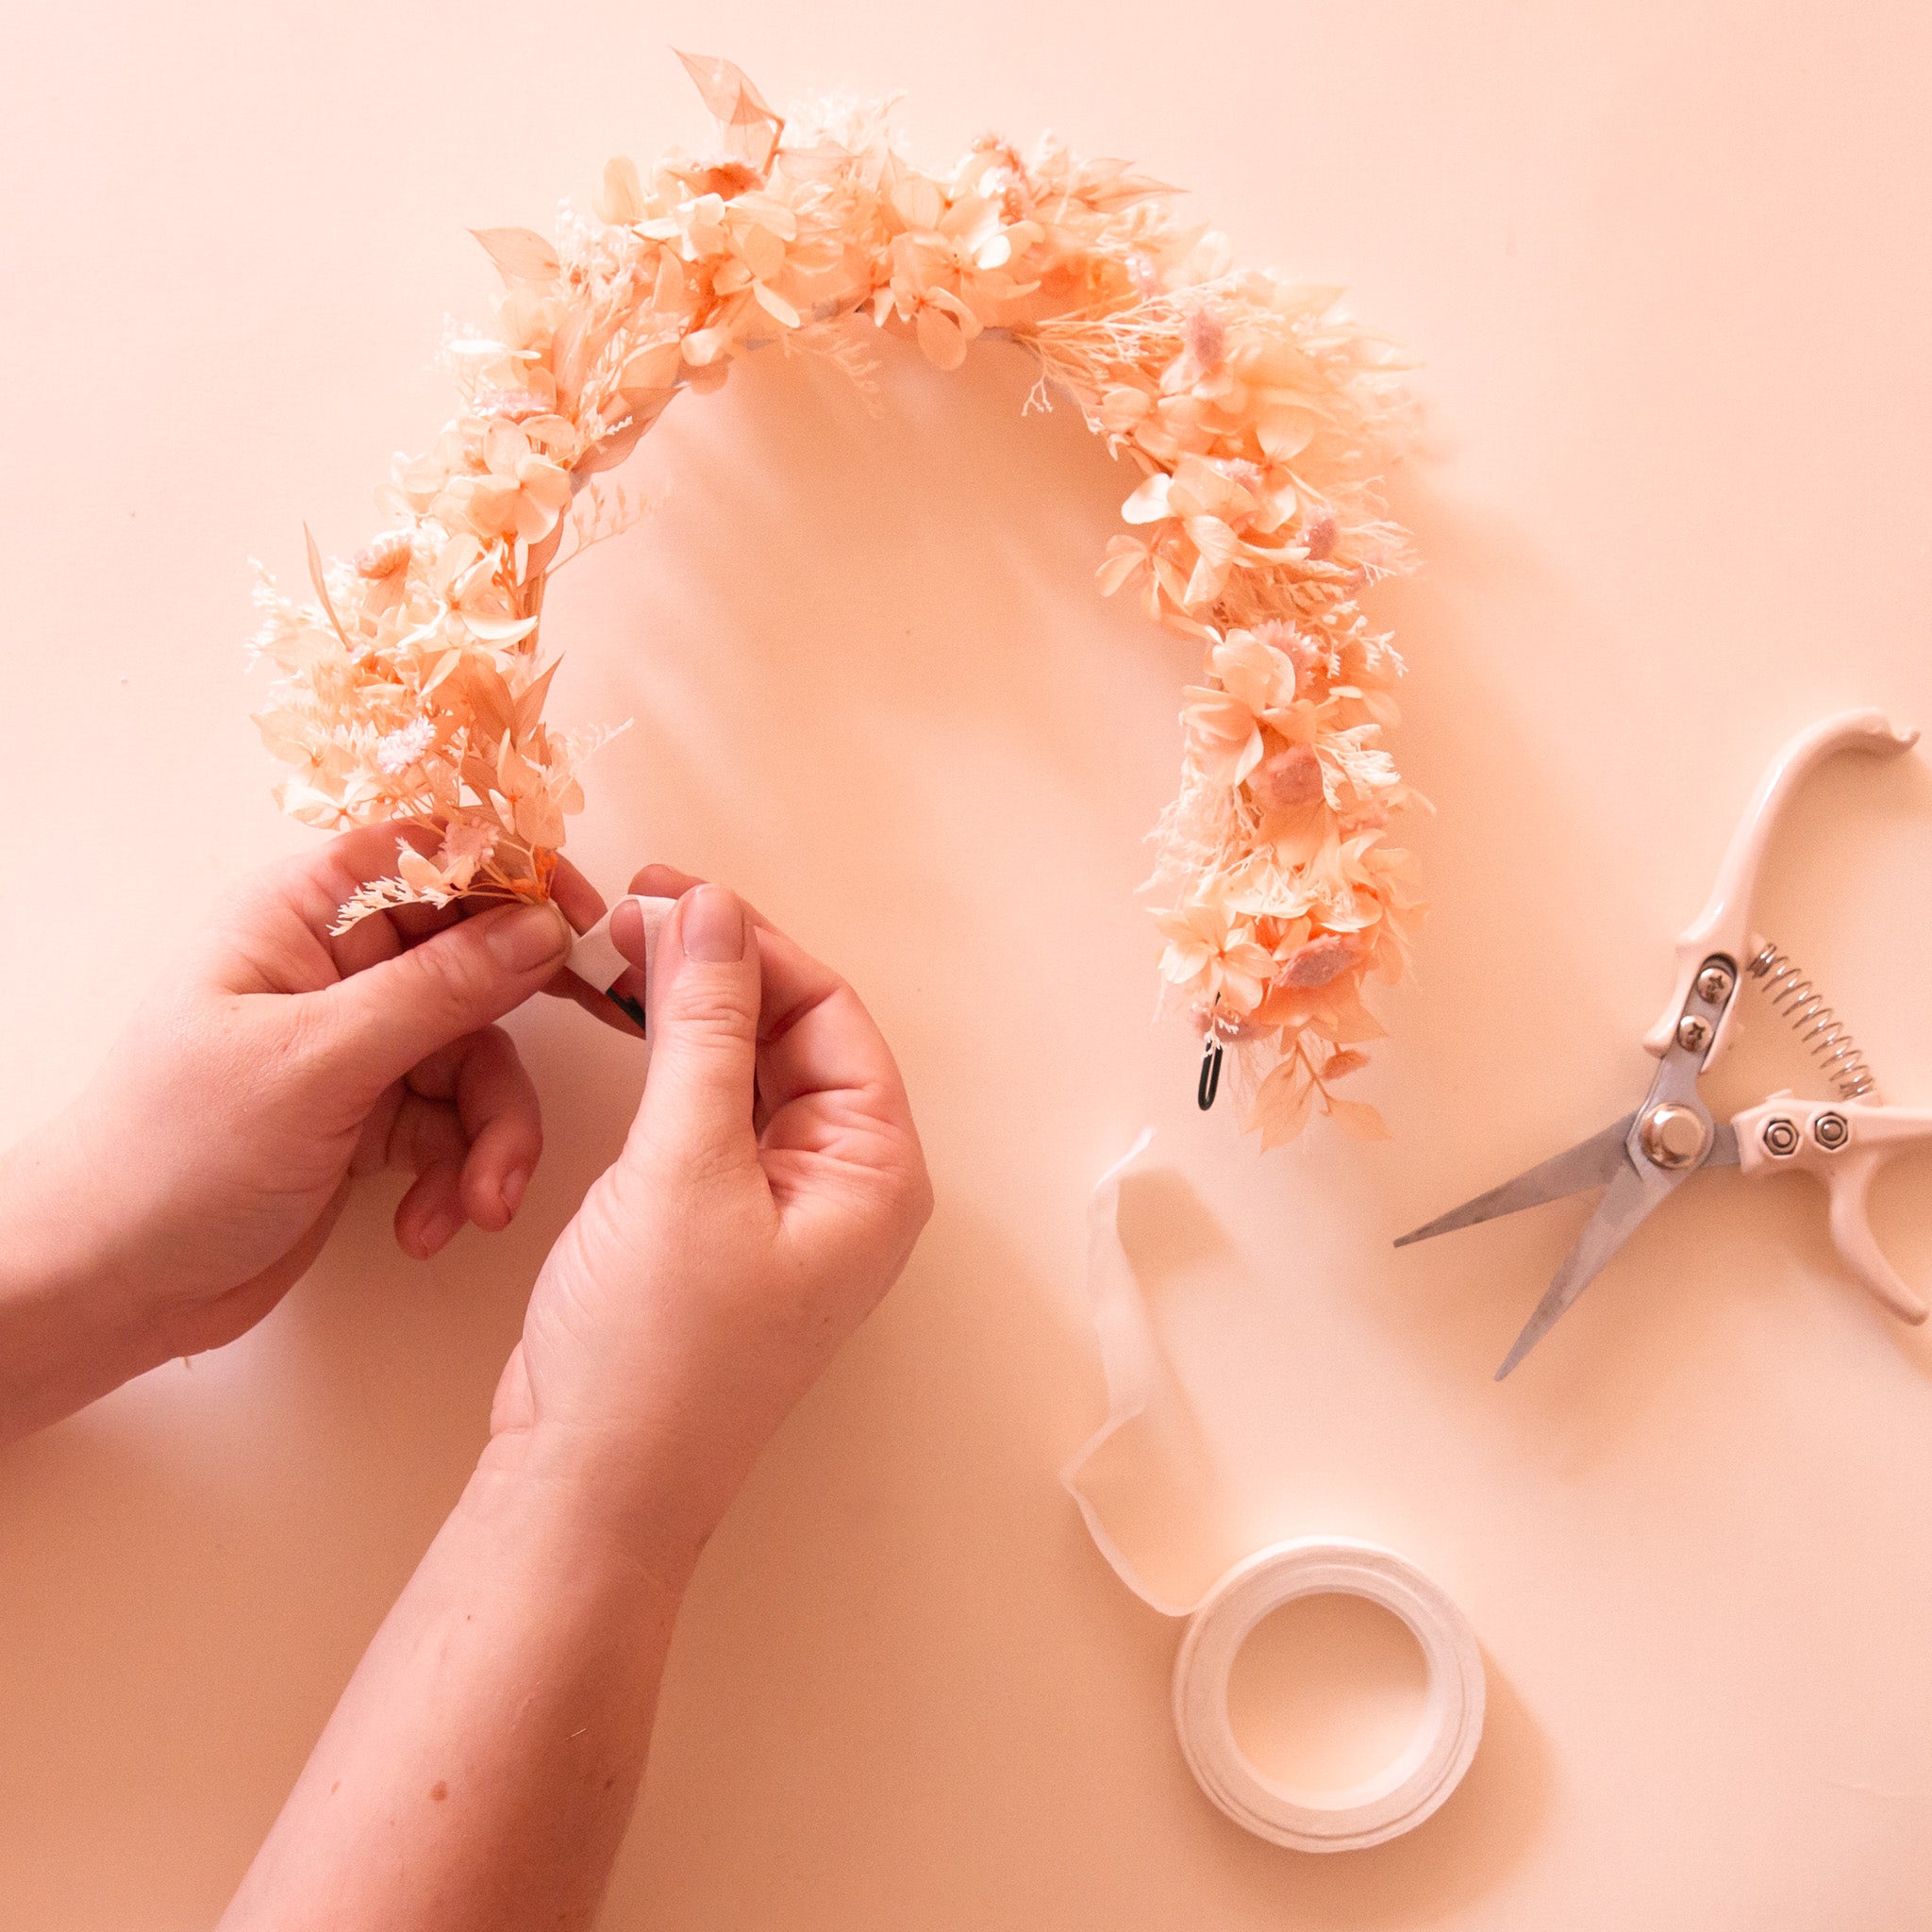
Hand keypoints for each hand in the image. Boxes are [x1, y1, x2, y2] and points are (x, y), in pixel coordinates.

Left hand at [0, 826, 605, 1398]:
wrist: (112, 1287)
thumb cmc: (173, 1156)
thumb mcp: (316, 1064)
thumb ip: (439, 990)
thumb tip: (541, 928)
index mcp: (301, 914)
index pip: (430, 852)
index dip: (512, 875)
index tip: (580, 922)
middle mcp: (337, 966)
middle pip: (477, 958)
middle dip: (518, 1031)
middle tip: (580, 1051)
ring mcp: (360, 1043)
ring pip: (480, 1055)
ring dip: (493, 1133)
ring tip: (477, 1200)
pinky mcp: (375, 1115)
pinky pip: (459, 1121)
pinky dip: (461, 1172)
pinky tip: (428, 1222)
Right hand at [488, 866, 932, 1580]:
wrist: (585, 1482)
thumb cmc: (652, 1348)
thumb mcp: (684, 1166)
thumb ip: (704, 1027)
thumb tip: (712, 911)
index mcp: (874, 1171)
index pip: (829, 1014)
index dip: (752, 942)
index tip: (668, 892)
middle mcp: (841, 1181)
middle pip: (790, 1031)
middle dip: (714, 966)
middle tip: (625, 911)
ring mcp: (779, 1203)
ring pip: (744, 1065)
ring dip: (684, 1004)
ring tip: (610, 947)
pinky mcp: (716, 1219)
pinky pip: (706, 1109)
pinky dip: (665, 1058)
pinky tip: (617, 1016)